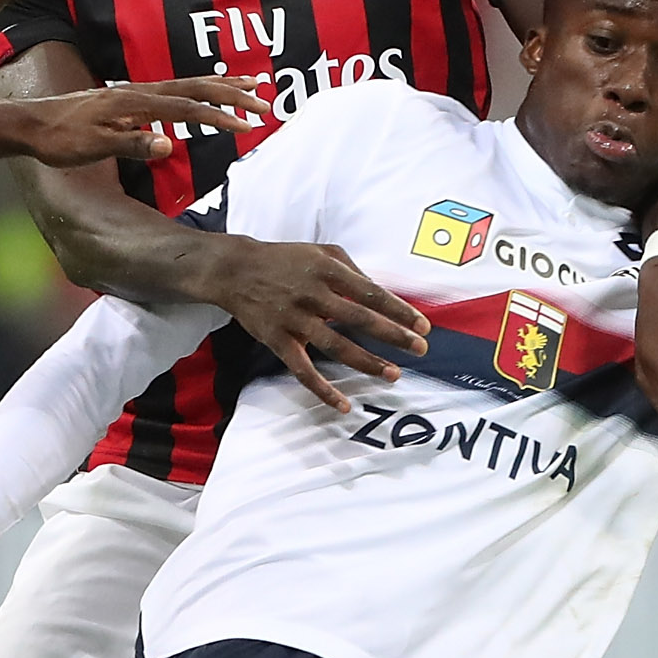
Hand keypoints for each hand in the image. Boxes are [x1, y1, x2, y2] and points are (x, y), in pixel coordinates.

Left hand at [17, 76, 272, 168]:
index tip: (248, 125)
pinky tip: (208, 95)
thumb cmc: (60, 139)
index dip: (219, 115)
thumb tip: (169, 145)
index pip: (187, 107)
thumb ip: (131, 144)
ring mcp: (136, 94)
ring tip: (251, 87)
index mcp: (134, 103)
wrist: (32, 123)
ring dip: (221, 86)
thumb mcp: (93, 147)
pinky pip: (176, 91)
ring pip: (188, 84)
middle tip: (264, 103)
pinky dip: (200, 90)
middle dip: (232, 95)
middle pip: (195, 87)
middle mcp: (139, 92)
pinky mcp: (131, 99)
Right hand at [205, 237, 431, 411]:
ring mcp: (295, 320)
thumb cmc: (284, 259)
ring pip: (336, 346)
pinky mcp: (278, 341)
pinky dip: (322, 390)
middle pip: (360, 319)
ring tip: (393, 373)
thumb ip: (352, 271)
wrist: (236, 270)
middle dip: (393, 335)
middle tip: (419, 349)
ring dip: (367, 362)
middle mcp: (313, 295)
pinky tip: (342, 404)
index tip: (422, 325)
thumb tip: (381, 293)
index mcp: (327, 270)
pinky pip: (303, 371)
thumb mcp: (321, 252)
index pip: (371, 293)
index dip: (399, 310)